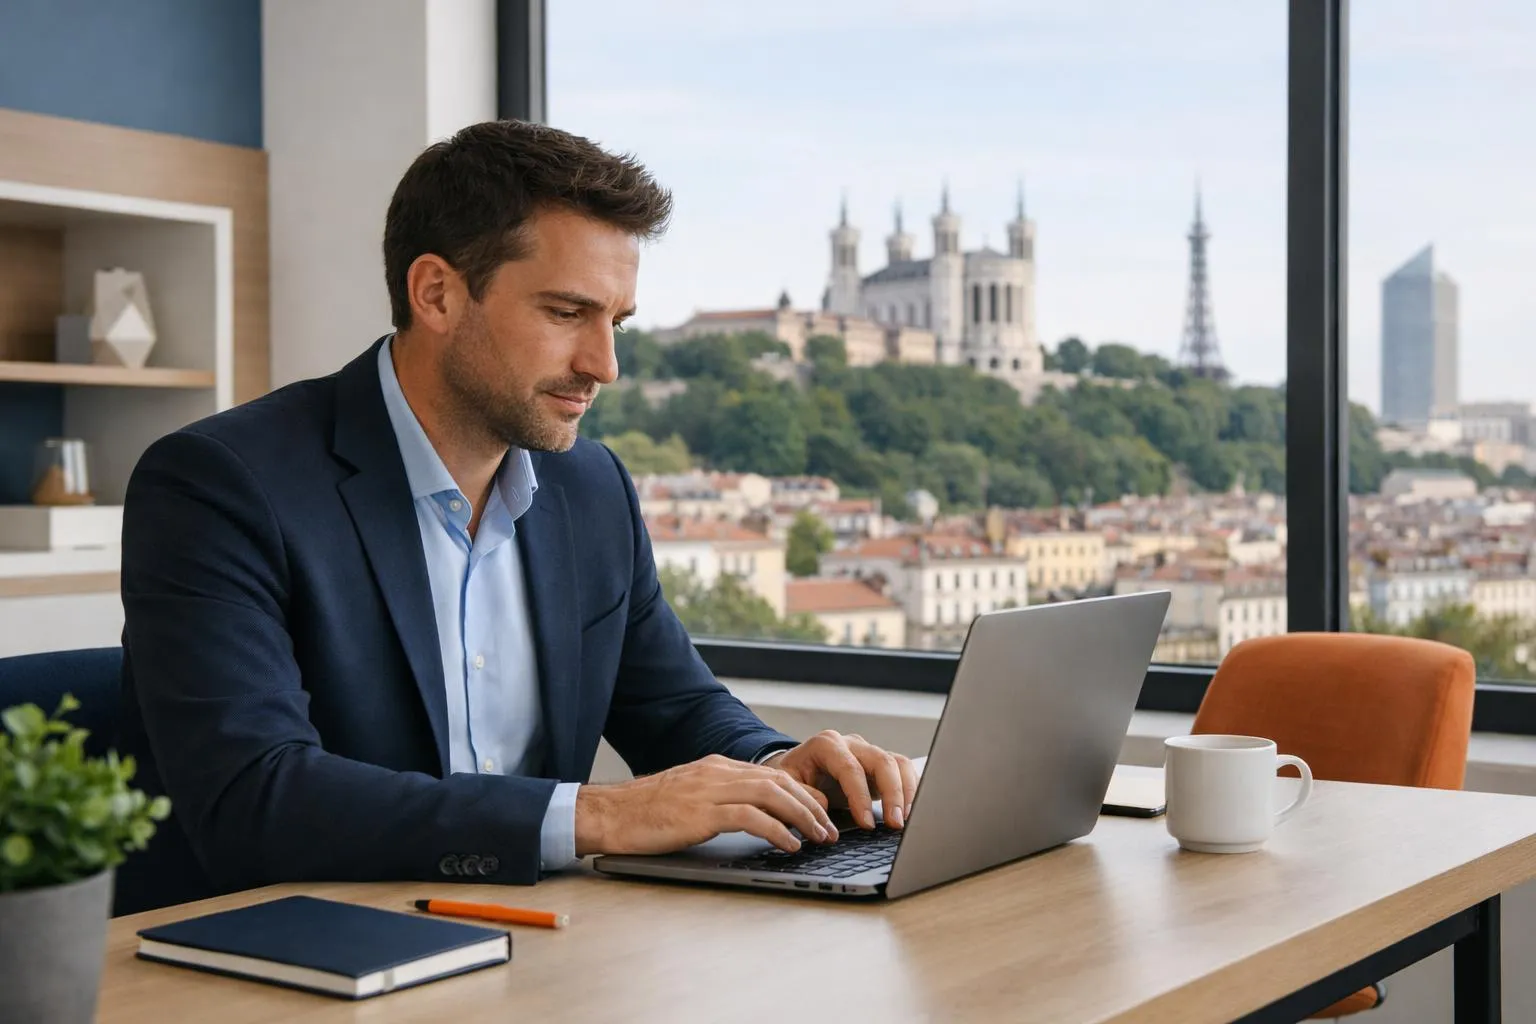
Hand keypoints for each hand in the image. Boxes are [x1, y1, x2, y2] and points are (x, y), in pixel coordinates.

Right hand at [574, 755, 838, 856]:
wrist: (608, 813)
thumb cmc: (644, 812)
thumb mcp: (688, 798)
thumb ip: (718, 799)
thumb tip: (751, 816)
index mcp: (716, 767)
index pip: (771, 774)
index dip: (801, 793)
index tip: (820, 812)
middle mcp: (717, 772)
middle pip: (779, 781)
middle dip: (810, 805)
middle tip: (830, 829)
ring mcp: (710, 790)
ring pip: (772, 795)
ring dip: (802, 817)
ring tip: (818, 838)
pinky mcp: (701, 813)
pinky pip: (751, 818)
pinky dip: (777, 830)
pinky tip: (789, 845)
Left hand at [765, 731, 918, 831]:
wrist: (795, 768)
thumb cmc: (791, 777)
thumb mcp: (786, 786)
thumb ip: (803, 795)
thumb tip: (823, 813)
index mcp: (825, 745)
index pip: (850, 768)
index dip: (861, 797)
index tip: (867, 824)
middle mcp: (851, 743)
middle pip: (881, 761)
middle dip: (893, 794)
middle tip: (896, 824)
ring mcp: (867, 751)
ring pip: (897, 763)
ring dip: (906, 792)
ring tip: (906, 820)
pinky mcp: (879, 764)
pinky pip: (903, 770)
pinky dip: (911, 789)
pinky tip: (910, 811)